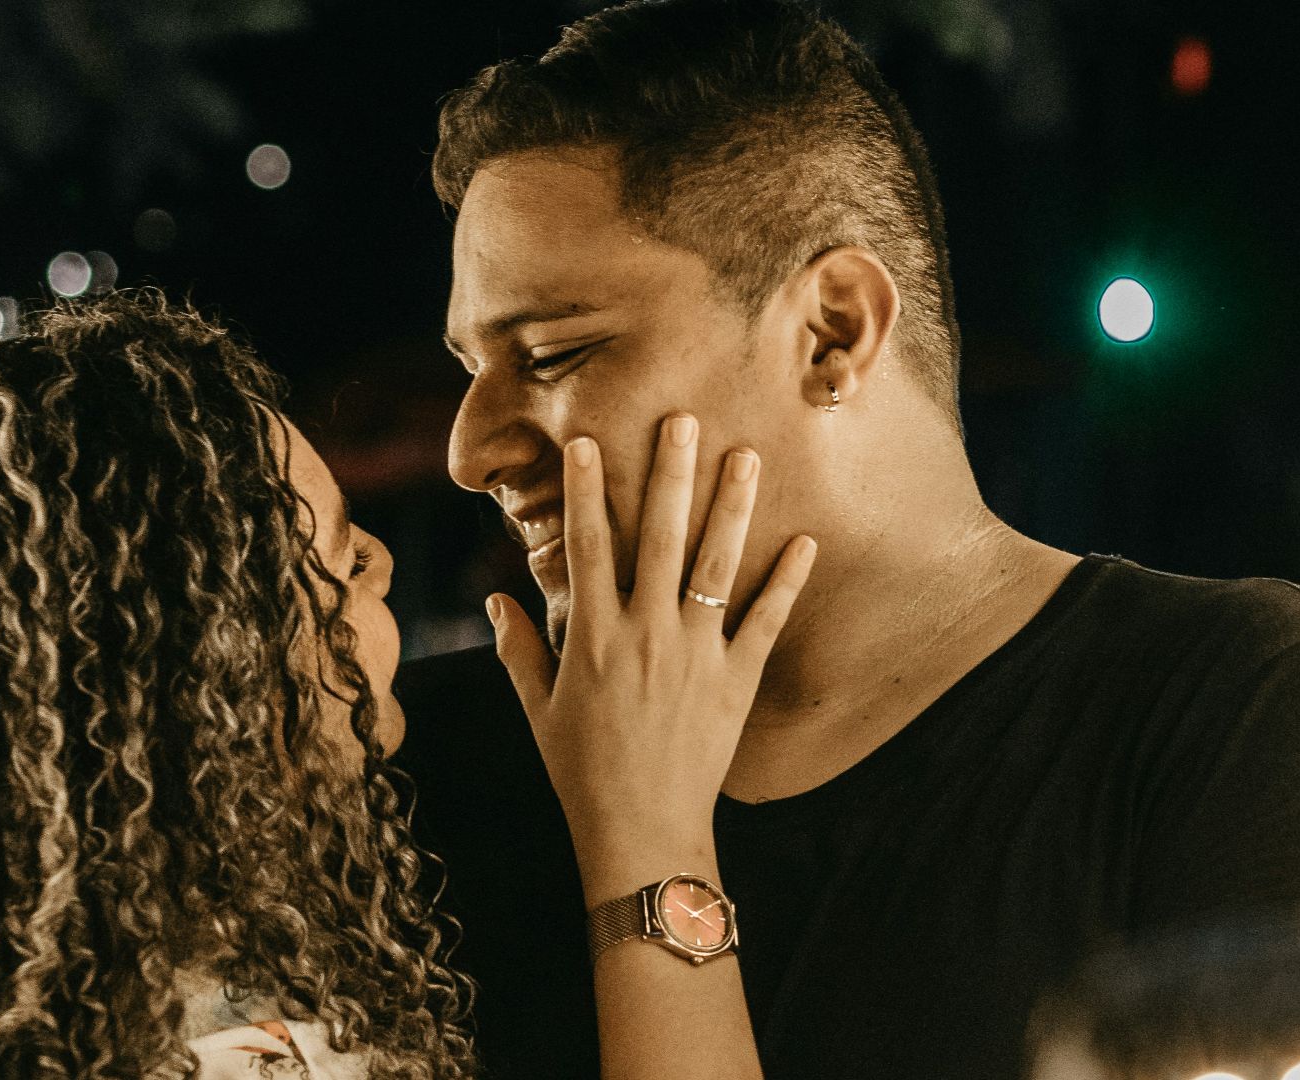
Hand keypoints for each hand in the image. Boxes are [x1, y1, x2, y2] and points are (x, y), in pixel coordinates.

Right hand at [487, 413, 816, 894]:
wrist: (641, 829)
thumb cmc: (581, 772)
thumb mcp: (539, 710)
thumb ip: (519, 649)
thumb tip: (494, 598)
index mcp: (592, 635)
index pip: (589, 544)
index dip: (589, 490)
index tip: (589, 442)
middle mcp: (645, 632)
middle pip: (661, 536)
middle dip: (671, 474)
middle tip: (684, 420)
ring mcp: (695, 653)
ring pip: (716, 564)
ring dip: (732, 507)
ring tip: (745, 457)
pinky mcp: (736, 679)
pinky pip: (765, 621)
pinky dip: (786, 581)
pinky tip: (805, 540)